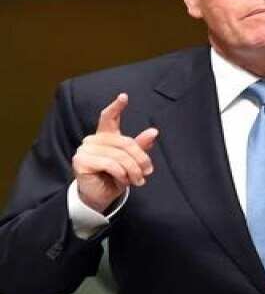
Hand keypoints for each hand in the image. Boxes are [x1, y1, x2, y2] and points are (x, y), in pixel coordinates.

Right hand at [72, 93, 158, 213]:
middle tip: (147, 172)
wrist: (101, 197)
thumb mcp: (132, 162)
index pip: (108, 117)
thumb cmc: (116, 177)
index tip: (124, 96)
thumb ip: (140, 146)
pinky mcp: (81, 161)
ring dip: (133, 170)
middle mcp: (93, 140)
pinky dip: (122, 174)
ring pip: (119, 155)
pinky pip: (110, 164)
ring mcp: (85, 149)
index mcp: (105, 137)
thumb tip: (154, 131)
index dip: (116, 107)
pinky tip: (123, 181)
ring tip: (137, 180)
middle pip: (124, 142)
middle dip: (140, 159)